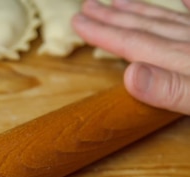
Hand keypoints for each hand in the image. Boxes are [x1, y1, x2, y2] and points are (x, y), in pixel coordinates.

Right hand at [72, 0, 189, 114]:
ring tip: (119, 2)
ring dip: (140, 12)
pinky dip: (187, 6)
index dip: (103, 34)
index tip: (77, 22)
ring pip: (168, 21)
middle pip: (146, 28)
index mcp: (182, 61)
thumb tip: (130, 75)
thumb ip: (170, 89)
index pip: (133, 44)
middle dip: (113, 18)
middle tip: (87, 6)